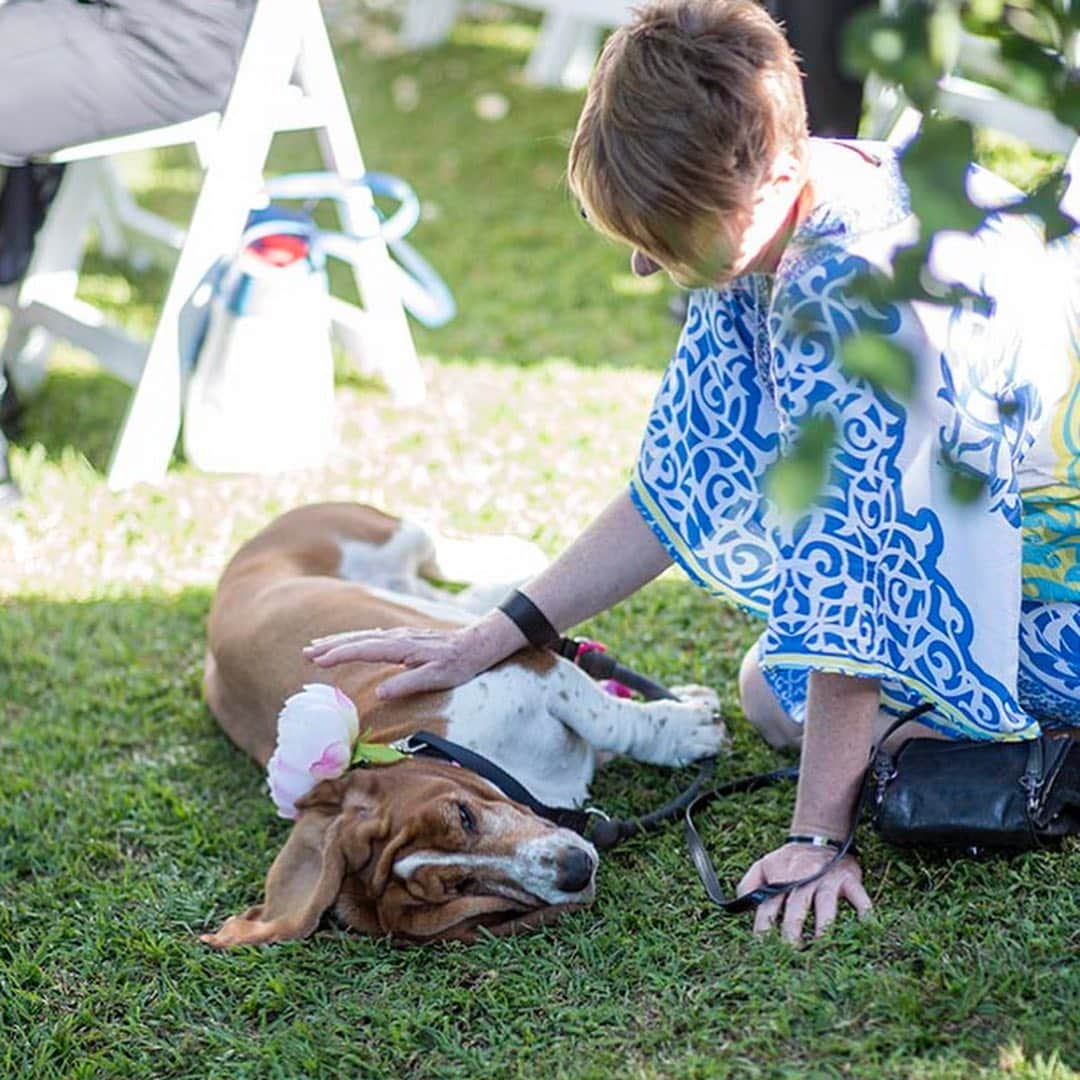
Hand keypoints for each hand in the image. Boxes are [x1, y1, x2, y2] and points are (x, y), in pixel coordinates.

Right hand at [302, 622, 505, 699]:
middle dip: (331, 646)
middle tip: (306, 653)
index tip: (318, 659)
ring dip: (339, 641)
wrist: (478, 643)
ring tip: (316, 647)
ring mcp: (400, 635)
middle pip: (358, 640)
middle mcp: (398, 637)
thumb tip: (382, 693)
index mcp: (403, 647)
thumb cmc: (459, 663)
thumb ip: (409, 684)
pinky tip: (347, 643)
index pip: (365, 649)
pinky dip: (354, 640)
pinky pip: (372, 637)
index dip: (340, 654)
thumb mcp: (438, 678)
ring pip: (363, 636)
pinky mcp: (403, 637)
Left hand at [736, 843, 870, 943]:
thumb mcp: (763, 865)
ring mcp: (827, 880)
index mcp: (781, 881)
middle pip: (796, 908)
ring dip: (824, 924)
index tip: (763, 948)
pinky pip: (858, 895)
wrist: (817, 836)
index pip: (769, 907)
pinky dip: (863, 909)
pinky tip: (865, 924)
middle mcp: (803, 881)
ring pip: (825, 903)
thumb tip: (741, 904)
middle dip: (793, 932)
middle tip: (791, 953)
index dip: (765, 927)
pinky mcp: (848, 879)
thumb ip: (749, 884)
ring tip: (821, 944)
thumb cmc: (788, 860)